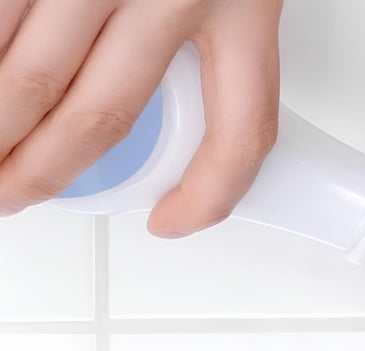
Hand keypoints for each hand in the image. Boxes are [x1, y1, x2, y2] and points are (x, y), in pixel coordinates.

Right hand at [0, 0, 281, 237]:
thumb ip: (215, 41)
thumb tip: (161, 101)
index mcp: (245, 6)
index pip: (242, 133)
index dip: (209, 196)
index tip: (174, 220)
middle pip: (102, 117)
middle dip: (45, 174)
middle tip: (18, 194)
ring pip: (35, 81)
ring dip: (1, 136)